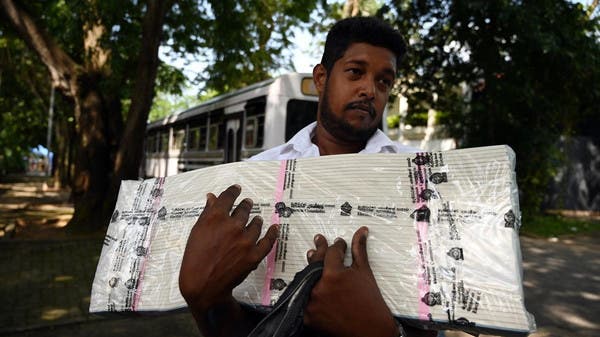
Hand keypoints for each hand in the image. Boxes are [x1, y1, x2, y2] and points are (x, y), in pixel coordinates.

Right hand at [179, 184, 278, 312]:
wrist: (203, 284)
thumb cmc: (195, 259)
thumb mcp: (197, 232)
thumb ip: (207, 213)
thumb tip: (212, 198)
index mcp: (216, 217)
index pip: (228, 197)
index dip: (233, 191)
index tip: (236, 189)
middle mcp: (232, 226)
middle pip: (244, 209)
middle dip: (246, 205)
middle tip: (247, 203)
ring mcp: (245, 240)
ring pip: (256, 223)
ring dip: (256, 219)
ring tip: (257, 218)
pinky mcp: (254, 254)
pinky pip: (268, 241)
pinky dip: (272, 233)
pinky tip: (274, 228)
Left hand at [303, 227, 398, 336]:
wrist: (370, 331)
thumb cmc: (370, 304)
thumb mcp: (365, 273)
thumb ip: (359, 250)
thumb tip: (361, 232)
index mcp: (334, 274)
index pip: (331, 253)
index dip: (336, 246)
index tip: (338, 244)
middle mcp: (320, 287)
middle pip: (314, 263)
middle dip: (319, 251)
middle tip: (319, 242)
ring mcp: (312, 302)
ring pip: (307, 279)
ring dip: (310, 270)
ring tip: (312, 259)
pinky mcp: (309, 316)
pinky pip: (305, 297)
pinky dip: (309, 290)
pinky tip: (311, 283)